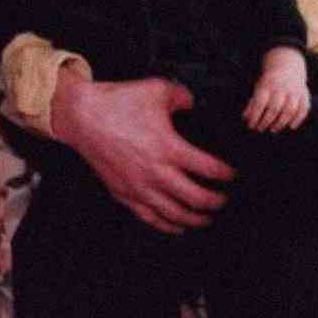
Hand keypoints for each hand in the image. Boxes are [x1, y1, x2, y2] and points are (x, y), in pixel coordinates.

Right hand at [52, 70, 233, 234]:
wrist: (82, 116)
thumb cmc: (119, 102)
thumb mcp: (158, 89)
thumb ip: (184, 97)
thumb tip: (194, 105)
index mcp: (169, 148)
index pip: (209, 169)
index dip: (226, 175)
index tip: (235, 176)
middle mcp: (156, 173)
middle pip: (196, 198)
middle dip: (216, 202)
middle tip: (226, 200)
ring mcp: (139, 188)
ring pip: (174, 214)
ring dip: (196, 219)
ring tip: (208, 219)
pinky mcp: (124, 194)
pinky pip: (150, 218)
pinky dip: (168, 226)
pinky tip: (178, 227)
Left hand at [244, 47, 310, 131]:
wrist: (286, 64)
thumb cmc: (269, 82)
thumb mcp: (258, 87)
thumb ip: (252, 103)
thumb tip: (246, 118)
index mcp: (267, 85)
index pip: (260, 103)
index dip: (255, 116)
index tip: (251, 126)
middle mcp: (281, 88)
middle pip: (274, 108)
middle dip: (266, 121)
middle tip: (260, 129)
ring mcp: (294, 91)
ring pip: (289, 110)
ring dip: (281, 123)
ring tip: (273, 129)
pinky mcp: (304, 94)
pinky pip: (304, 108)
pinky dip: (298, 119)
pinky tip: (291, 126)